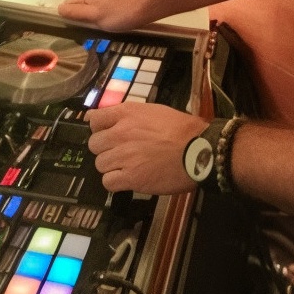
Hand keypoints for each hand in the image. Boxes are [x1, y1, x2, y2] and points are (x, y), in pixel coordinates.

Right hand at [57, 0, 150, 31]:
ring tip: (87, 33)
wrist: (143, 9)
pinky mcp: (111, 4)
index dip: (64, 16)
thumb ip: (76, 12)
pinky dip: (95, 19)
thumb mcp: (94, 16)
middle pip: (76, 6)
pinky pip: (96, 11)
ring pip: (87, 9)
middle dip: (74, 18)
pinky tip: (99, 27)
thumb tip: (58, 9)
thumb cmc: (118, 15)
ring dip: (85, 19)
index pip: (67, 4)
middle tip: (76, 34)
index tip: (65, 30)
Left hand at [87, 102, 206, 194]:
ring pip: (100, 164)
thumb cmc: (182, 129)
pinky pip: (108, 182)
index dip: (100, 128)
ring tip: (128, 167)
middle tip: (121, 153)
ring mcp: (124, 156)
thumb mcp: (154, 111)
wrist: (200, 149)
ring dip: (111, 167)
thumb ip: (131, 115)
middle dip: (105, 149)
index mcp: (127, 113)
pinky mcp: (131, 177)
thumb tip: (112, 120)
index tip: (107, 134)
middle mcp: (120, 133)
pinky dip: (116, 182)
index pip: (95, 119)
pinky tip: (128, 179)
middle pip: (94, 144)